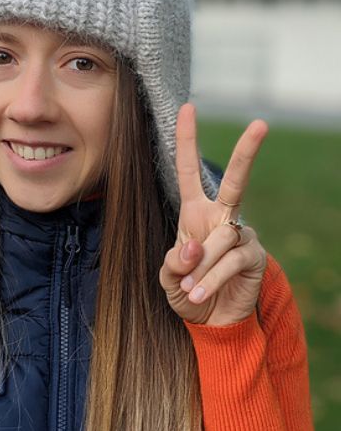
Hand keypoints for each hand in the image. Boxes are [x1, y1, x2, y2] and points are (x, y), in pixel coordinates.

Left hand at [159, 103, 268, 326]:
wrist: (212, 324)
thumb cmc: (188, 291)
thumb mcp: (169, 277)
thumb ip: (174, 261)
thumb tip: (193, 247)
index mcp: (195, 212)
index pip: (189, 169)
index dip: (187, 139)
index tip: (188, 107)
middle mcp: (221, 216)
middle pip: (235, 179)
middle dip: (248, 151)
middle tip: (261, 124)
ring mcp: (241, 234)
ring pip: (220, 238)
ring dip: (201, 268)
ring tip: (191, 290)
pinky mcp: (254, 256)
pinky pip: (230, 260)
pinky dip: (211, 279)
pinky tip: (200, 295)